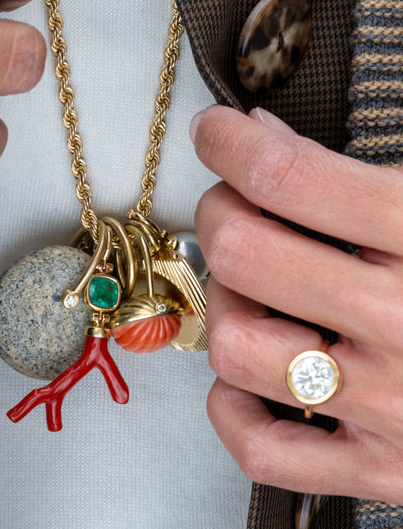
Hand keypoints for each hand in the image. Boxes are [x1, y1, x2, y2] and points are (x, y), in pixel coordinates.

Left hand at [191, 104, 402, 501]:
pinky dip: (234, 407)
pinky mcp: (380, 467)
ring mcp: (392, 407)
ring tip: (254, 292)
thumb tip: (261, 137)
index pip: (286, 177)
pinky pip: (261, 448)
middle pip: (242, 254)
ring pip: (236, 346)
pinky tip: (256, 375)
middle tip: (233, 207)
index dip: (228, 143)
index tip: (214, 132)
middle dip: (219, 215)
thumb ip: (352, 173)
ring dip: (226, 306)